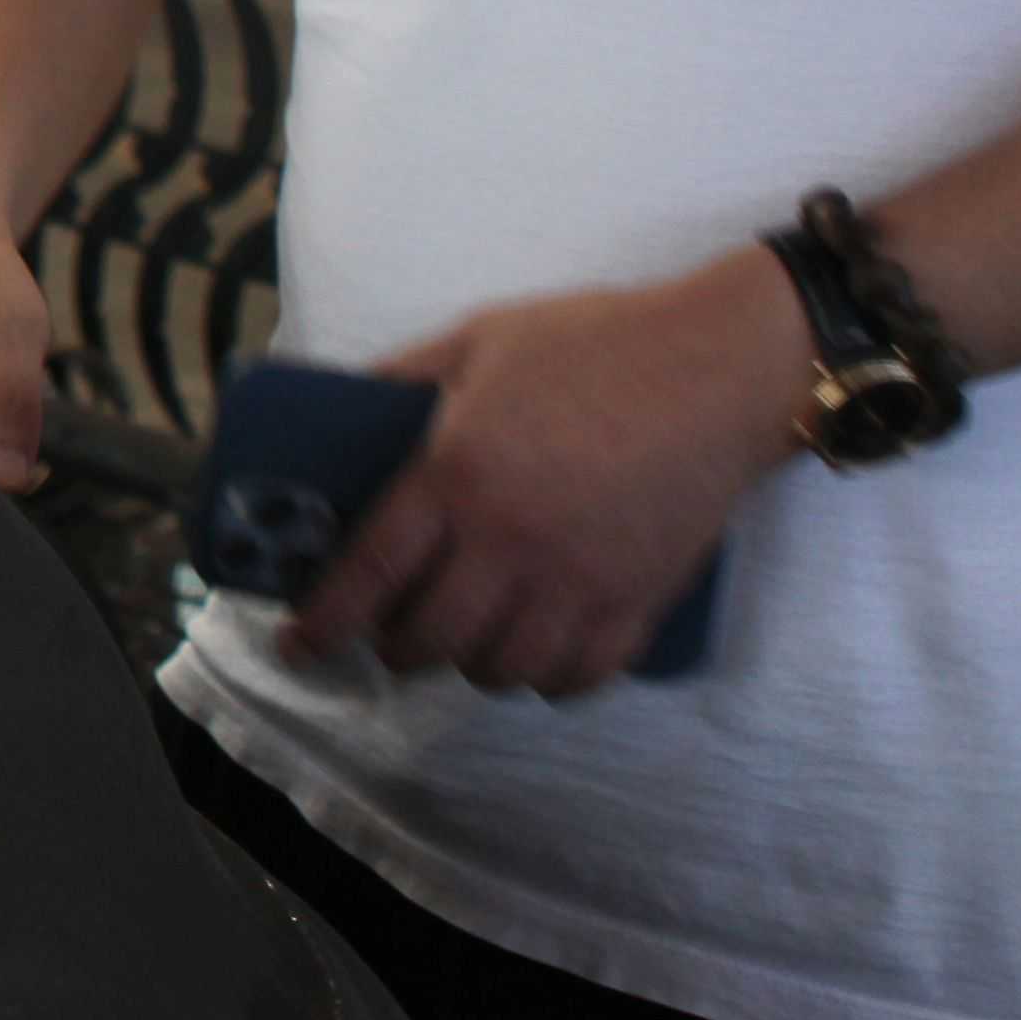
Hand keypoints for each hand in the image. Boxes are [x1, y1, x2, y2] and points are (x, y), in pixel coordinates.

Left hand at [283, 249, 801, 695]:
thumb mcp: (478, 340)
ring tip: (463, 637)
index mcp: (457, 477)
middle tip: (389, 631)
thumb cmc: (596, 343)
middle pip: (430, 639)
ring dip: (468, 665)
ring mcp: (579, 581)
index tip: (296, 645)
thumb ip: (403, 377)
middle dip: (395, 646)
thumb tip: (340, 404)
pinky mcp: (640, 603)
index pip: (370, 573)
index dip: (324, 620)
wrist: (723, 367)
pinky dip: (546, 679)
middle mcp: (511, 542)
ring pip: (502, 670)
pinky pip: (580, 677)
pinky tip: (533, 654)